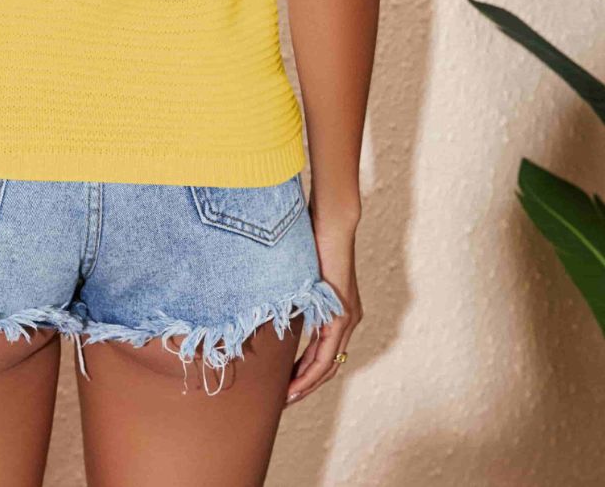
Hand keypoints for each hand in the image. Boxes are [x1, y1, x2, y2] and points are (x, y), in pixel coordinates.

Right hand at [285, 212, 361, 407]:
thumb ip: (296, 294)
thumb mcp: (301, 275)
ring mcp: (347, 318)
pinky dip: (311, 371)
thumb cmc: (313, 240)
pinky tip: (296, 382)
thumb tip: (274, 303)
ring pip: (329, 365)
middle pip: (328, 366)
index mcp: (338, 311)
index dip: (306, 373)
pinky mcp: (342, 314)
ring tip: (287, 398)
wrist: (332, 221)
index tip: (286, 387)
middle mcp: (348, 319)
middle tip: (284, 400)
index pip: (324, 353)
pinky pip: (326, 353)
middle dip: (305, 386)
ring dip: (307, 385)